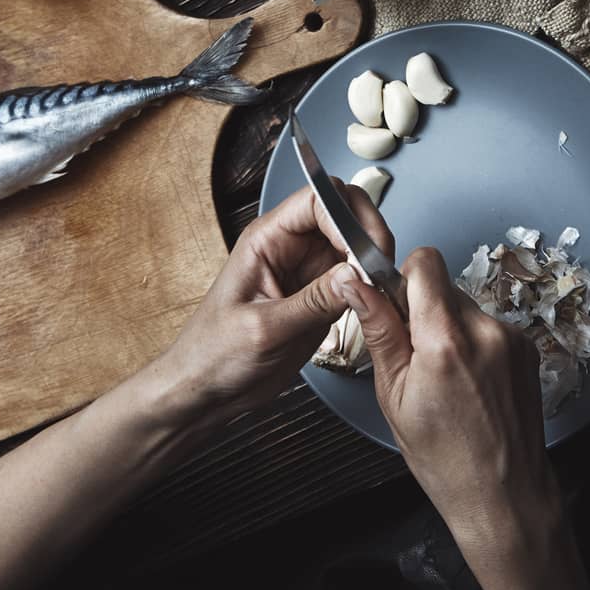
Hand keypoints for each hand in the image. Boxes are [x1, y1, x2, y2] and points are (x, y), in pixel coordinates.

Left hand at [154, 181, 393, 423]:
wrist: (207, 389)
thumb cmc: (215, 354)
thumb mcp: (264, 329)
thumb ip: (313, 301)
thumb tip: (357, 274)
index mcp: (267, 239)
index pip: (317, 200)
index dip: (347, 218)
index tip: (364, 252)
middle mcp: (290, 247)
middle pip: (343, 213)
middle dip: (369, 234)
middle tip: (380, 269)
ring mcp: (308, 270)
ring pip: (356, 245)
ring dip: (375, 261)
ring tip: (382, 291)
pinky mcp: (321, 297)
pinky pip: (356, 279)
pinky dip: (372, 287)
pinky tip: (377, 304)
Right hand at [338, 243, 564, 589]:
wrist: (504, 495)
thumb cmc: (445, 458)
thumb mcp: (394, 395)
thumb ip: (378, 328)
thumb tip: (355, 282)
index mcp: (445, 339)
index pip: (425, 262)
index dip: (404, 278)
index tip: (394, 304)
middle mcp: (485, 330)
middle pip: (444, 286)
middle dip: (424, 311)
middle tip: (417, 358)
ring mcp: (512, 338)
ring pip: (465, 307)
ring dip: (450, 328)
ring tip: (446, 378)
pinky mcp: (527, 348)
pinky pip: (488, 326)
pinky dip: (474, 344)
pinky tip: (469, 383)